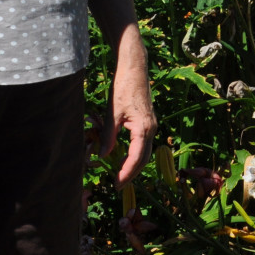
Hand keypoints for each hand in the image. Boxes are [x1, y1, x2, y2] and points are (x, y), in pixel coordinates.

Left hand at [100, 26, 155, 187]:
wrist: (134, 69)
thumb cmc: (123, 88)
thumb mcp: (112, 113)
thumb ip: (109, 136)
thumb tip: (102, 155)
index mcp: (143, 128)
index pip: (136, 158)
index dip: (126, 173)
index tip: (116, 184)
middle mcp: (151, 129)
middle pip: (144, 159)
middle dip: (132, 174)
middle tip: (118, 185)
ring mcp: (151, 125)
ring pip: (145, 152)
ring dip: (134, 165)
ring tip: (121, 176)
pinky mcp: (148, 121)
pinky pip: (144, 144)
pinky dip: (136, 155)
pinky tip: (126, 158)